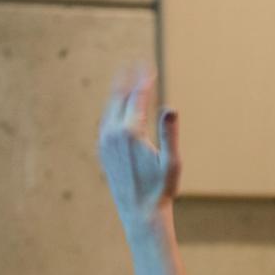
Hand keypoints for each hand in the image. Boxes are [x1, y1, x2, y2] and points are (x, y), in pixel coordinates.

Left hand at [97, 66, 180, 235]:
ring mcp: (104, 142)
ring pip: (109, 109)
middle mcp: (112, 134)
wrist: (139, 212)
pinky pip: (105, 121)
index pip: (137, 97)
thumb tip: (170, 108)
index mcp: (131, 132)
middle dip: (127, 79)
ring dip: (118, 92)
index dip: (144, 80)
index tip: (148, 65)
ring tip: (124, 78)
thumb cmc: (160, 188)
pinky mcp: (102, 150)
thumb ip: (169, 133)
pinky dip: (113, 108)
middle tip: (134, 62)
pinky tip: (118, 106)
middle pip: (118, 97)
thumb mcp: (172, 162)